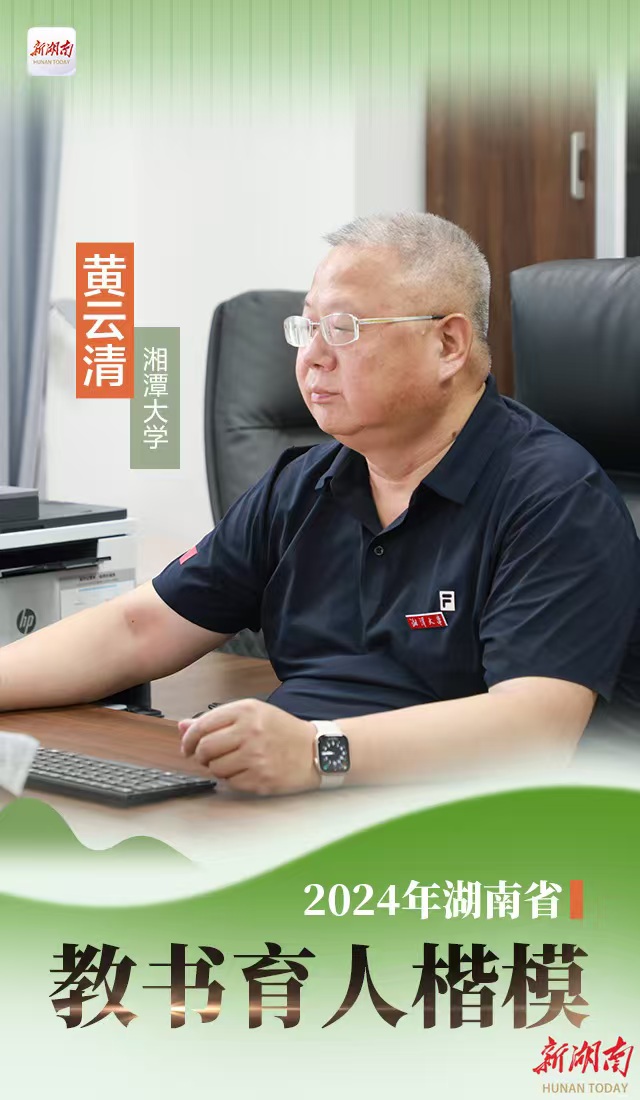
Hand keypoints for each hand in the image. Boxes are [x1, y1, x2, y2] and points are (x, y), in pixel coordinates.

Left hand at [177, 698, 319, 795]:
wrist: (315, 750)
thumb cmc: (281, 731)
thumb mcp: (252, 714)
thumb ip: (216, 719)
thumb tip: (182, 727)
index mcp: (246, 710)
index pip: (202, 725)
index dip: (189, 739)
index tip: (188, 746)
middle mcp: (250, 731)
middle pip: (205, 748)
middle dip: (200, 756)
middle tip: (206, 757)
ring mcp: (256, 757)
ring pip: (215, 768)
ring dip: (216, 768)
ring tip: (230, 762)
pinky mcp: (261, 779)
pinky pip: (230, 782)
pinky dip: (231, 779)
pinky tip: (244, 770)